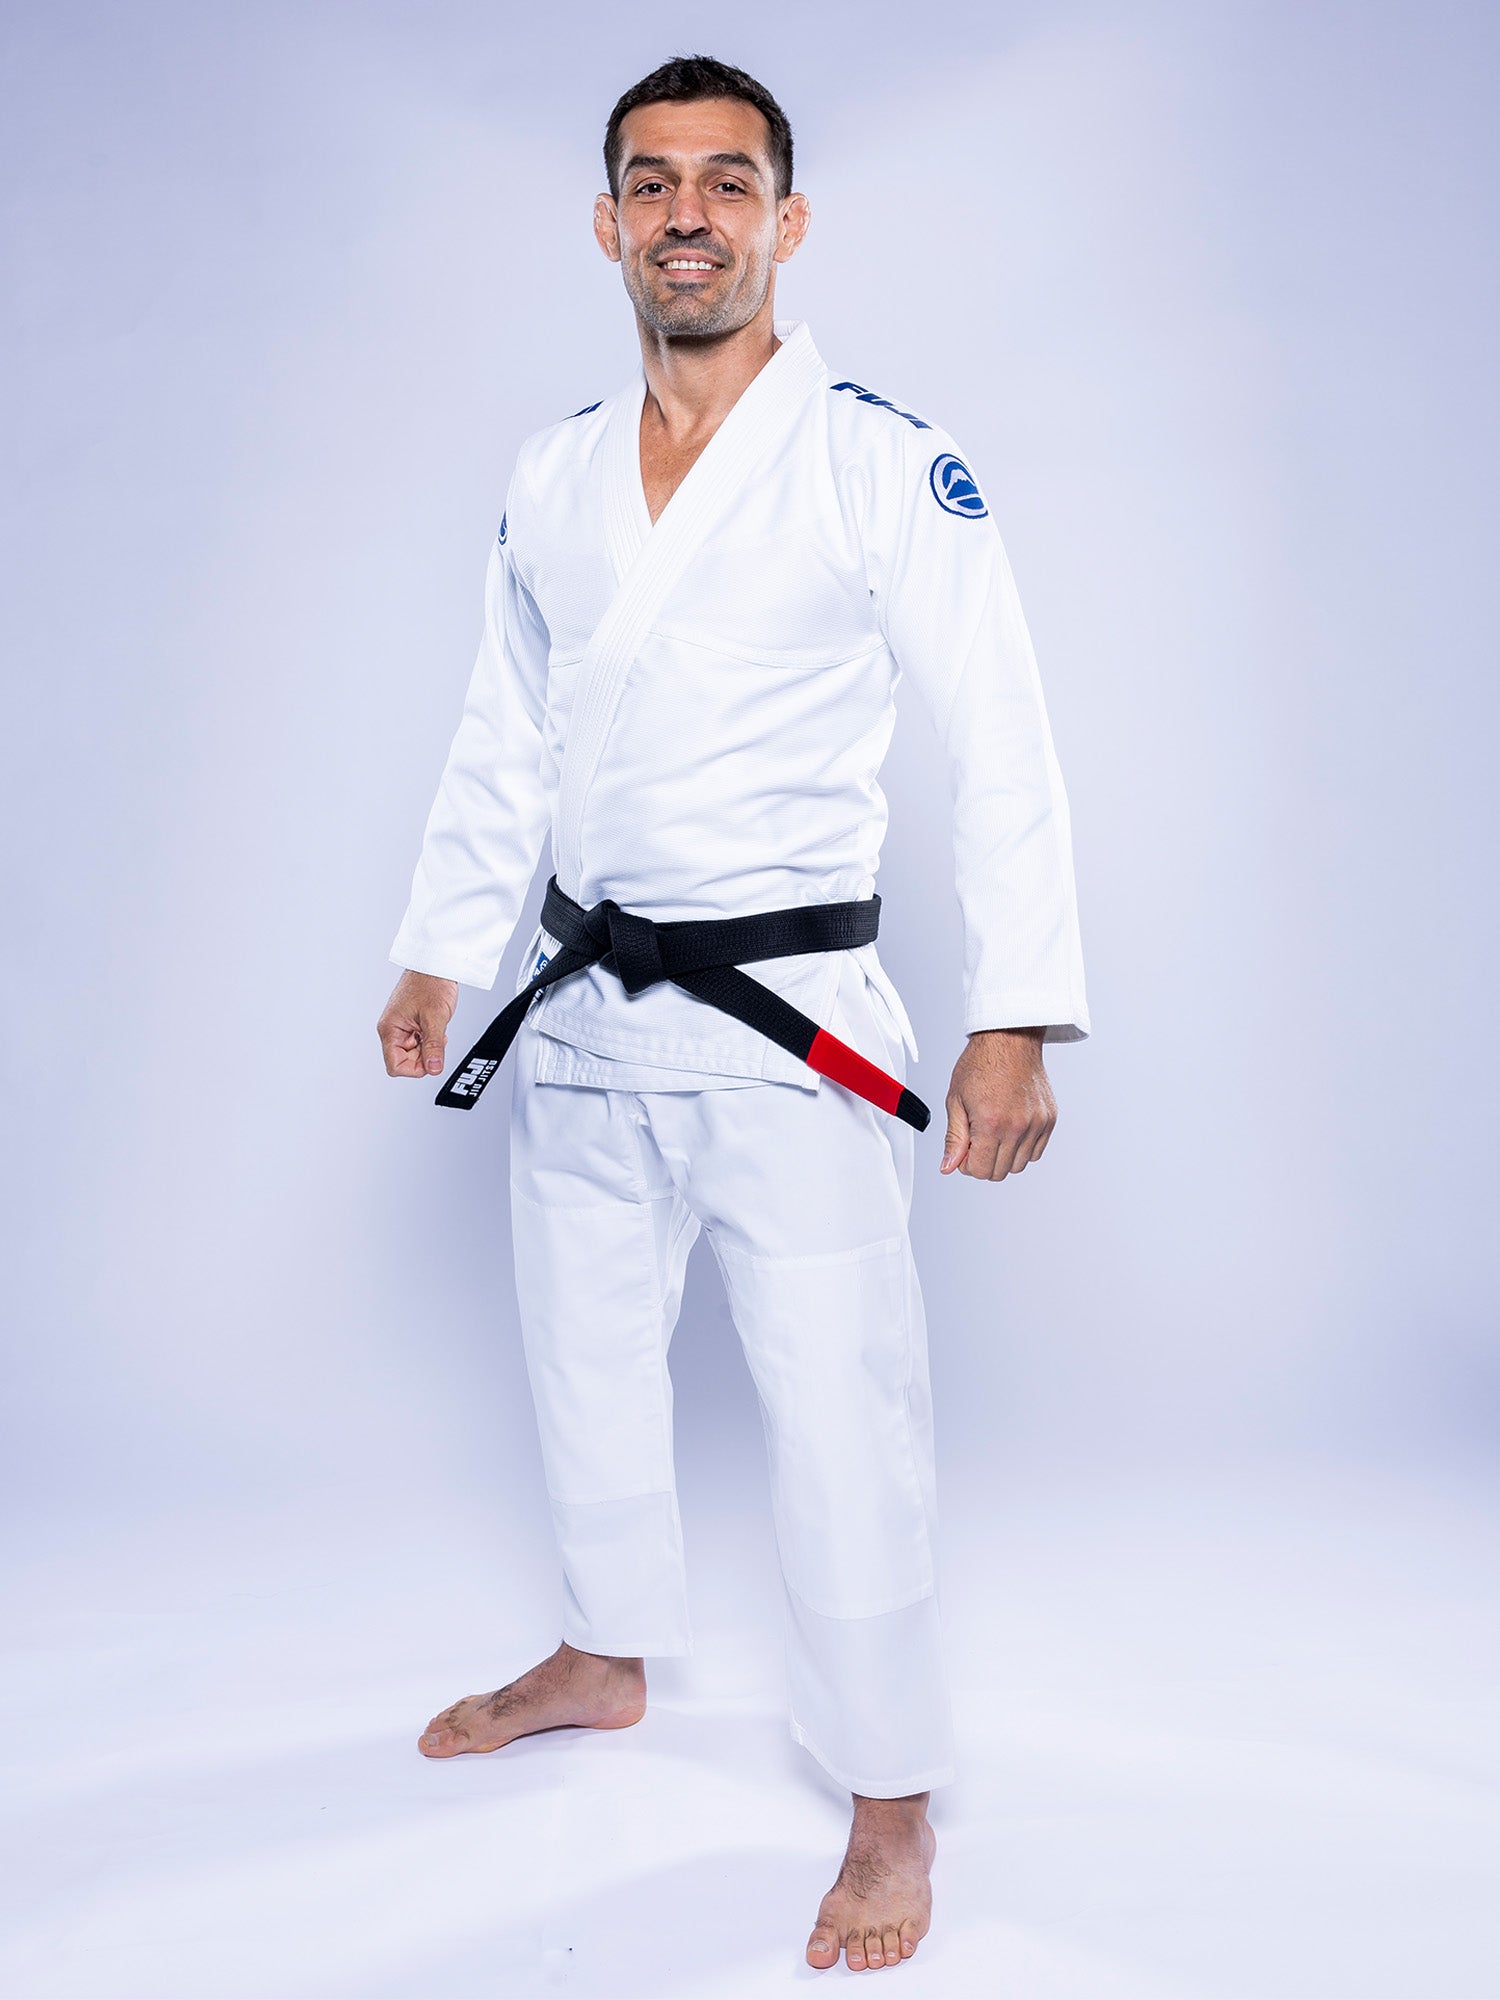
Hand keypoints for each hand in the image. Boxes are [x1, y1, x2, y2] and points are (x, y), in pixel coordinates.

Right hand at [377, 970, 458, 1078]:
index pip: (395, 1066)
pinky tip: (435, 1027)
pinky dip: (429, 1039)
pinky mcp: (410, 1023)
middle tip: (436, 1040)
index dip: (414, 1069)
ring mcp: (401, 1026)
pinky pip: (419, 1041)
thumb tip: (434, 1068)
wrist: (436, 965)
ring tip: (436, 1029)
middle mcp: (392, 1029)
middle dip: (423, 1056)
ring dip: (428, 1047)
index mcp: (389, 1028)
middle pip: (404, 1061)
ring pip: (413, 1052)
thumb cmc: (430, 982)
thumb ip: (434, 1046)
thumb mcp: (435, 1017)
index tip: (430, 1061)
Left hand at [940, 1027, 1055, 1178]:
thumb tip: (949, 1166)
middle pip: (1000, 1172)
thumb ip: (954, 1138)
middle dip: (985, 1161)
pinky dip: (1022, 1148)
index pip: (980, 1171)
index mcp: (991, 1123)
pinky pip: (1036, 1152)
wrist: (1009, 1040)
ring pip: (1019, 1165)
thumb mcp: (956, 1100)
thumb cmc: (981, 1063)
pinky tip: (1010, 1129)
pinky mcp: (1049, 1120)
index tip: (966, 1149)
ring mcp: (1036, 1124)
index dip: (968, 1164)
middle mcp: (1017, 1127)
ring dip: (1004, 1156)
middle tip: (978, 1139)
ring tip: (995, 1131)